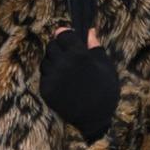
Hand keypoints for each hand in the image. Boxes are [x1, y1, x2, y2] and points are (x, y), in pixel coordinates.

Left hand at [41, 25, 118, 140]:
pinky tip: (61, 81)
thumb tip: (89, 31)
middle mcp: (63, 64)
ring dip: (53, 61)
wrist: (95, 118)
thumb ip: (95, 47)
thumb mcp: (106, 66)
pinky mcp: (46, 90)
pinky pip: (44, 76)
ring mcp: (52, 78)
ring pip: (45, 61)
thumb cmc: (105, 90)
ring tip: (65, 68)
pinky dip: (50, 75)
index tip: (67, 36)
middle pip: (51, 46)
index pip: (63, 35)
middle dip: (58, 47)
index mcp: (79, 55)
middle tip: (66, 53)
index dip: (65, 34)